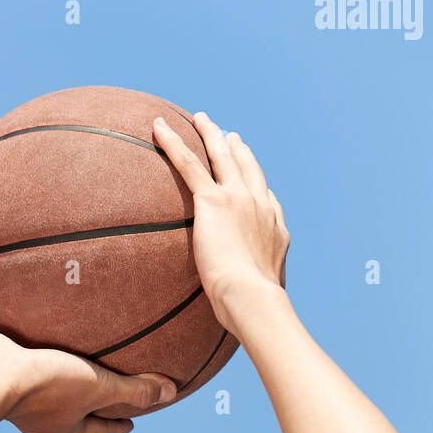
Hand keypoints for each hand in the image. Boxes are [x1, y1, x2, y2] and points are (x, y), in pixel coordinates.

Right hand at [0, 331, 177, 432]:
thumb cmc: (46, 385)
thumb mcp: (97, 386)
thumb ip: (132, 389)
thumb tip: (171, 392)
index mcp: (68, 427)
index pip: (102, 431)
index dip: (119, 427)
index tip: (132, 424)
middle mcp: (44, 420)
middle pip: (76, 416)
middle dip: (93, 409)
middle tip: (108, 399)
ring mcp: (22, 403)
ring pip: (52, 398)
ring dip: (66, 389)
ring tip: (75, 373)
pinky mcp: (6, 379)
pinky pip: (30, 375)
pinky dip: (41, 367)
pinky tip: (41, 350)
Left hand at [151, 113, 289, 339]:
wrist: (253, 300)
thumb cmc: (256, 311)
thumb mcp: (261, 299)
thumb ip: (252, 294)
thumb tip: (245, 313)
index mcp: (275, 227)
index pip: (266, 197)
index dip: (257, 182)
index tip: (250, 173)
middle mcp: (261, 205)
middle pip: (248, 167)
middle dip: (237, 149)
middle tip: (229, 135)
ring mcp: (239, 199)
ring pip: (221, 156)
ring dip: (209, 134)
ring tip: (199, 119)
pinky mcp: (213, 201)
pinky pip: (189, 163)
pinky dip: (173, 142)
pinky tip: (158, 127)